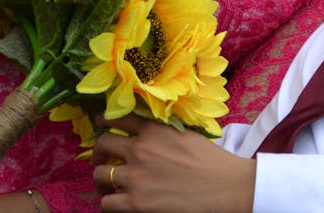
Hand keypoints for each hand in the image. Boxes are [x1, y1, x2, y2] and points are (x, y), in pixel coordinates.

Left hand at [92, 116, 254, 212]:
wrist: (225, 186)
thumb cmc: (211, 161)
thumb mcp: (186, 134)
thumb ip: (162, 131)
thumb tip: (147, 133)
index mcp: (153, 130)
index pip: (118, 118)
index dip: (104, 121)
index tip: (101, 124)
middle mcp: (140, 150)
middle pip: (102, 145)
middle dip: (99, 152)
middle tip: (102, 159)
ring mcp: (135, 177)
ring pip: (99, 175)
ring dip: (101, 180)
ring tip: (108, 186)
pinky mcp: (136, 202)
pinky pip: (106, 203)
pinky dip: (108, 203)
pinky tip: (118, 203)